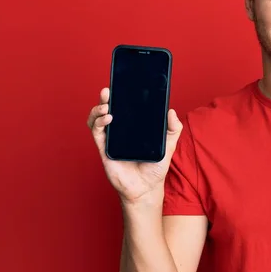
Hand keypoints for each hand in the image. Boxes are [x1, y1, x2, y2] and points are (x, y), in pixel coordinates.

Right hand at [86, 88, 182, 204]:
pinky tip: (108, 117)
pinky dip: (99, 122)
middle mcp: (121, 129)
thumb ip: (173, 128)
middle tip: (110, 89)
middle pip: (109, 108)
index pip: (126, 106)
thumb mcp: (169, 144)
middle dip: (107, 97)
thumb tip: (171, 111)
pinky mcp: (104, 148)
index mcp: (134, 126)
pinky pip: (97, 132)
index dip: (122, 94)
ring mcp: (111, 138)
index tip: (124, 83)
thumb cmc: (156, 167)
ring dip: (99, 108)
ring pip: (98, 117)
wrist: (146, 188)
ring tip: (107, 104)